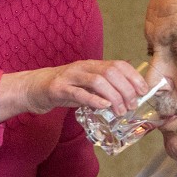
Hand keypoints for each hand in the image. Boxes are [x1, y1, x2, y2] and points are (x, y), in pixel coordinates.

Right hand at [0, 60, 149, 120]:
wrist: (33, 88)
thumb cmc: (63, 89)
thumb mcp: (85, 86)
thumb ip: (103, 90)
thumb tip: (127, 98)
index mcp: (91, 65)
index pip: (118, 65)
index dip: (134, 76)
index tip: (143, 91)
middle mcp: (82, 67)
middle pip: (111, 72)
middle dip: (126, 89)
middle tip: (132, 106)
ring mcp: (70, 77)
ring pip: (98, 81)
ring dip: (114, 96)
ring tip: (120, 111)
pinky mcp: (58, 88)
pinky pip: (78, 92)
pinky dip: (94, 100)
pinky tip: (104, 107)